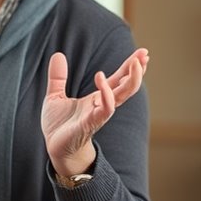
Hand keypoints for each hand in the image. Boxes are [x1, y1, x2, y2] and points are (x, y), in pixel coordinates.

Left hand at [41, 48, 148, 175]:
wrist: (54, 147)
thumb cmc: (59, 125)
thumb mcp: (55, 95)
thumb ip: (58, 77)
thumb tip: (58, 55)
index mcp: (97, 97)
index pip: (118, 79)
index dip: (129, 67)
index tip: (142, 53)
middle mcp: (102, 104)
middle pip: (126, 86)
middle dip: (137, 71)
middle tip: (145, 54)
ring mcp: (99, 113)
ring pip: (121, 95)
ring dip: (130, 80)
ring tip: (135, 63)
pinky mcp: (91, 122)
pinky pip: (105, 107)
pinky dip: (106, 93)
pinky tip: (102, 78)